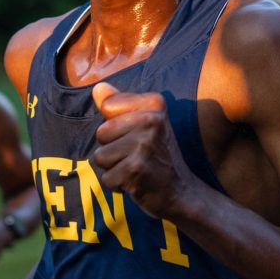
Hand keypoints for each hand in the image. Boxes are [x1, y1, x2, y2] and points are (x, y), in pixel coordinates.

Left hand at [91, 82, 196, 219]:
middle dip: (112, 150)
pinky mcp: (136, 169)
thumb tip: (97, 87)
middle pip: (101, 133)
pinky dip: (118, 185)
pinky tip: (137, 182)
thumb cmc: (157, 156)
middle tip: (137, 156)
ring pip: (100, 157)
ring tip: (136, 169)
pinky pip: (106, 178)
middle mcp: (151, 120)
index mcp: (154, 103)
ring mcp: (144, 145)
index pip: (108, 106)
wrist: (182, 192)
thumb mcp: (144, 124)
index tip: (137, 137)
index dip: (116, 127)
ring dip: (114, 169)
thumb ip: (119, 105)